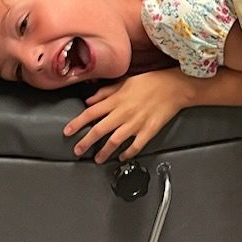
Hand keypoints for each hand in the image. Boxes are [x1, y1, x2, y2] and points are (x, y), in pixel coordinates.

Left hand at [63, 70, 194, 162]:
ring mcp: (136, 124)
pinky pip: (135, 146)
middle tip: (77, 150)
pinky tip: (122, 157)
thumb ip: (105, 92)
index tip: (67, 131)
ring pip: (115, 141)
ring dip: (104, 152)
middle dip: (85, 142)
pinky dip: (128, 153)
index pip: (91, 113)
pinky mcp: (148, 131)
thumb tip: (89, 101)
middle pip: (99, 130)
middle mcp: (123, 113)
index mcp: (116, 100)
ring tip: (98, 159)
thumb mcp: (124, 82)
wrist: (174, 87)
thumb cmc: (150, 82)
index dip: (77, 123)